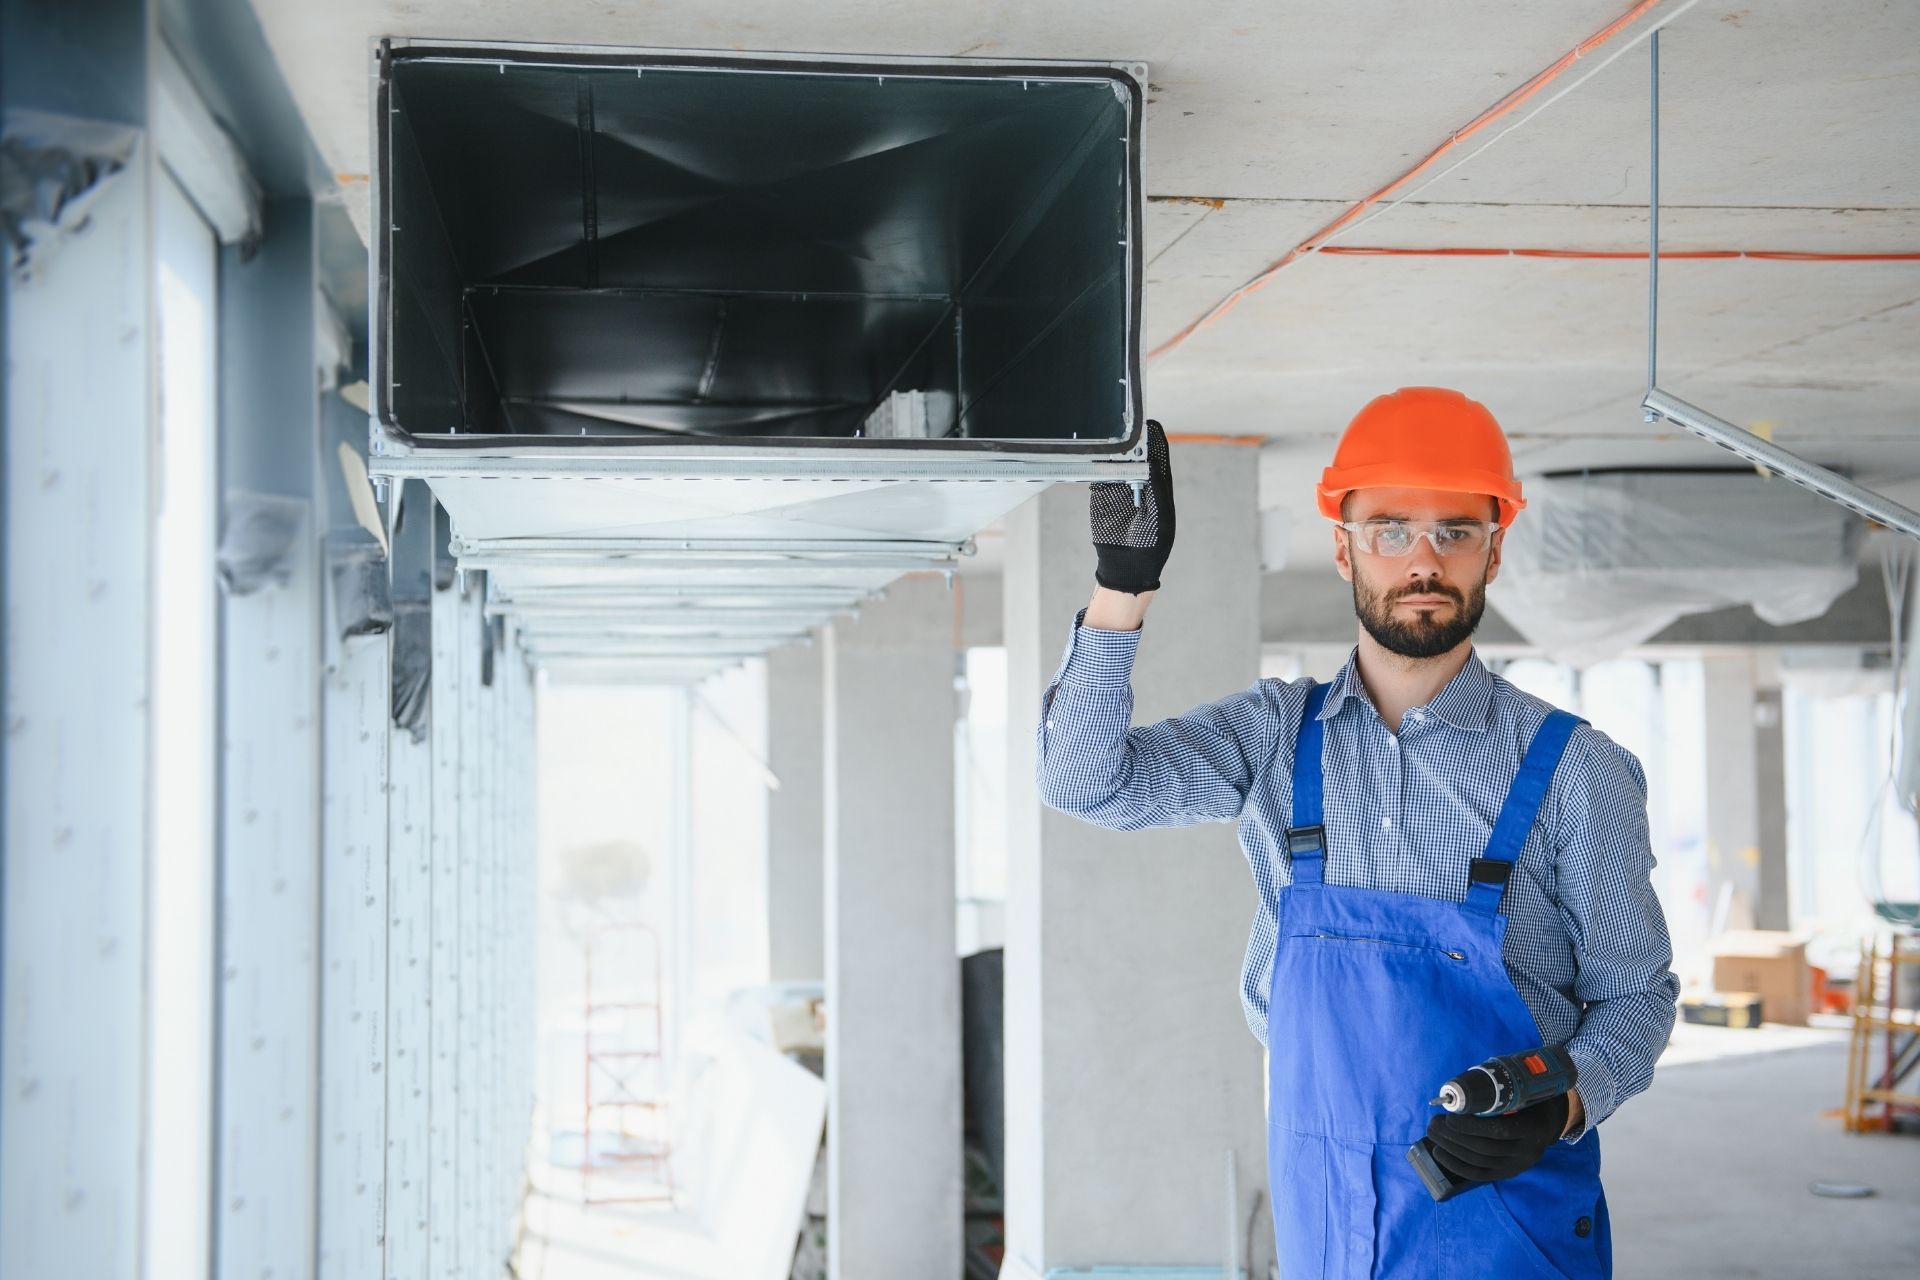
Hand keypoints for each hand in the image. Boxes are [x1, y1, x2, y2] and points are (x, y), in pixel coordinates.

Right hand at [1090, 419, 1173, 594]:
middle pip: (1136, 453)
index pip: (1157, 456)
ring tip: (1111, 436)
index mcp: (1159, 487)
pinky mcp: (1102, 494)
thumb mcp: (1160, 519)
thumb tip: (1152, 464)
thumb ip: (1158, 492)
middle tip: (1127, 424)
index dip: (1154, 440)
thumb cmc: (1151, 545)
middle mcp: (1139, 482)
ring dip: (1113, 449)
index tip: (1150, 426)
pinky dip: (1097, 464)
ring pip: (1116, 461)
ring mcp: (1119, 486)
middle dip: (1132, 440)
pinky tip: (1097, 455)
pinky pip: (1099, 474)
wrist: (1126, 566)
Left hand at [1423, 1094, 1568, 1183]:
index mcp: (1534, 1127)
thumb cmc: (1527, 1099)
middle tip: (1433, 1122)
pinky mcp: (1507, 1174)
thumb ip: (1495, 1094)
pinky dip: (1456, 1164)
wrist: (1548, 1122)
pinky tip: (1439, 1152)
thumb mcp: (1520, 1091)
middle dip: (1454, 1136)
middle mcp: (1528, 1151)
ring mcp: (1518, 1166)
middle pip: (1485, 1148)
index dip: (1472, 1126)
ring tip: (1433, 1132)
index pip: (1500, 1131)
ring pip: (1479, 1161)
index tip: (1450, 1116)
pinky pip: (1478, 1175)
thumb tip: (1456, 1093)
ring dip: (1450, 1148)